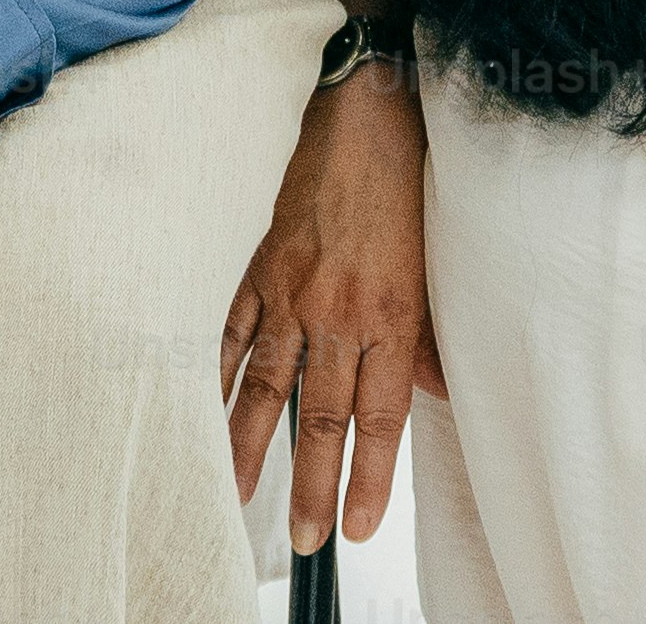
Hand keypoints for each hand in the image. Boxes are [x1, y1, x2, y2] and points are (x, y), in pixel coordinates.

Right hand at [222, 57, 437, 553]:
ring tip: (241, 496)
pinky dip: (218, 378)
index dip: (370, 477)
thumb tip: (437, 395)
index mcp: (388, 311)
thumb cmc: (404, 180)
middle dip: (310, 484)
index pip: (380, 415)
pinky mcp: (256, 265)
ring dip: (252, 447)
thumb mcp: (434, 261)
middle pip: (321, 415)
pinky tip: (208, 414)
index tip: (360, 526)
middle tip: (304, 538)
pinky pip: (231, 333)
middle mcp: (336, 309)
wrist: (359, 107)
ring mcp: (289, 289)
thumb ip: (428, 337)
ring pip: (267, 384)